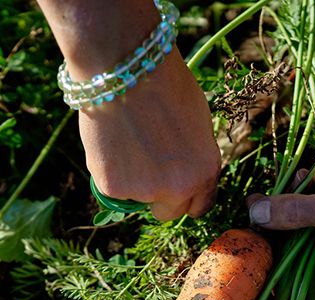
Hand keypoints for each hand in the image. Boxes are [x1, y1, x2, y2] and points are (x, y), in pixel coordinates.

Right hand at [75, 50, 219, 219]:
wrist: (126, 70)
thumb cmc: (165, 85)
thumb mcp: (198, 122)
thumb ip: (194, 155)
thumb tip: (185, 167)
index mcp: (206, 172)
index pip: (199, 207)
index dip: (186, 196)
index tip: (176, 188)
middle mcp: (179, 189)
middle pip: (168, 213)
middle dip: (159, 197)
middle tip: (146, 168)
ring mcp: (144, 192)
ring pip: (136, 198)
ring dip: (132, 179)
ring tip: (126, 140)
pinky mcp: (113, 188)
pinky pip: (111, 188)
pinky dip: (109, 171)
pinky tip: (110, 141)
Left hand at [246, 133, 314, 288]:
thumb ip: (296, 212)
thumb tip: (255, 214)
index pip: (303, 280)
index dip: (277, 260)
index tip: (253, 237)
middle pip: (299, 250)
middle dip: (281, 225)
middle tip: (259, 202)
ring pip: (305, 225)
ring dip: (293, 202)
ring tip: (292, 179)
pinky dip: (308, 191)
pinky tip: (307, 174)